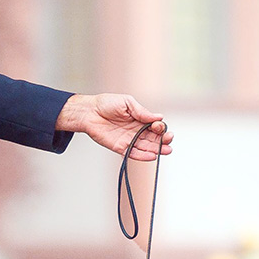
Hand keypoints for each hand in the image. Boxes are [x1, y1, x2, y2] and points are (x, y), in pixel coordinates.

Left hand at [57, 93, 173, 159]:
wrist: (89, 112)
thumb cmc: (106, 103)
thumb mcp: (127, 102)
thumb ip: (142, 111)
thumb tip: (159, 117)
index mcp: (140, 119)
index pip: (155, 126)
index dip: (160, 128)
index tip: (161, 127)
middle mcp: (136, 131)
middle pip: (154, 138)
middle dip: (163, 140)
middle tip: (169, 140)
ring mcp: (129, 140)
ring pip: (146, 147)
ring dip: (157, 149)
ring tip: (166, 150)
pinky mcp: (120, 147)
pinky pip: (133, 153)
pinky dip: (143, 156)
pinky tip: (152, 156)